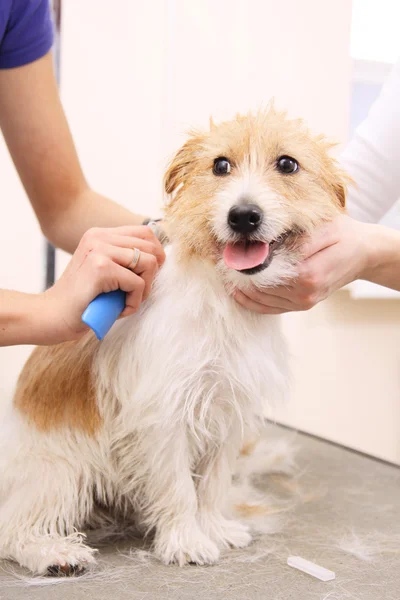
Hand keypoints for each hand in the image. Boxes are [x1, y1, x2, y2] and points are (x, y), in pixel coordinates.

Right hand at [40, 226, 164, 342]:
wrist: (53, 316)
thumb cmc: (83, 300)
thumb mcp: (106, 272)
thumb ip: (125, 260)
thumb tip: (162, 258)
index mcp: (100, 234)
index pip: (146, 233)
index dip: (155, 256)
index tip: (146, 277)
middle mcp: (99, 237)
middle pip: (152, 247)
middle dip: (152, 275)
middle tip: (136, 294)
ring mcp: (99, 250)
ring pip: (149, 263)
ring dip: (144, 290)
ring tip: (126, 302)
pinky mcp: (101, 268)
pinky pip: (138, 284)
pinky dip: (134, 302)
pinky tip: (119, 310)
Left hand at [233, 215, 370, 313]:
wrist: (362, 253)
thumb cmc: (341, 234)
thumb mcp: (319, 229)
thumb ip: (291, 240)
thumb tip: (259, 246)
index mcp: (308, 274)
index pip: (263, 272)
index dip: (240, 261)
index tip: (222, 249)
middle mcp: (303, 294)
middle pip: (257, 288)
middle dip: (234, 273)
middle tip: (216, 257)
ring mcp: (301, 303)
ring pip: (259, 300)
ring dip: (237, 286)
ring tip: (222, 268)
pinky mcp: (299, 306)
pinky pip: (267, 308)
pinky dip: (248, 300)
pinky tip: (234, 288)